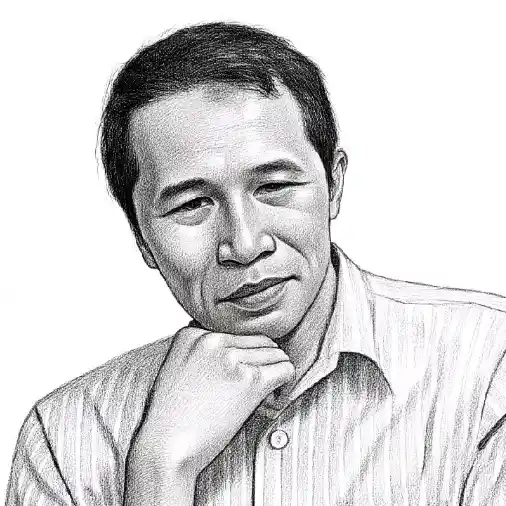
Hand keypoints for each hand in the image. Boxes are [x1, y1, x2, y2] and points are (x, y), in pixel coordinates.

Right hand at [125, 326, 293, 503]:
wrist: (165, 447)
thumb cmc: (171, 416)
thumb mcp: (175, 367)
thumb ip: (199, 351)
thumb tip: (231, 347)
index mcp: (193, 333)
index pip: (236, 332)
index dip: (242, 356)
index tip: (237, 377)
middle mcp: (212, 339)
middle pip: (259, 341)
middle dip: (262, 363)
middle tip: (254, 388)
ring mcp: (231, 358)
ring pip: (275, 353)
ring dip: (274, 373)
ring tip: (262, 396)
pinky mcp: (250, 379)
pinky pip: (285, 369)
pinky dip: (284, 385)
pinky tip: (271, 399)